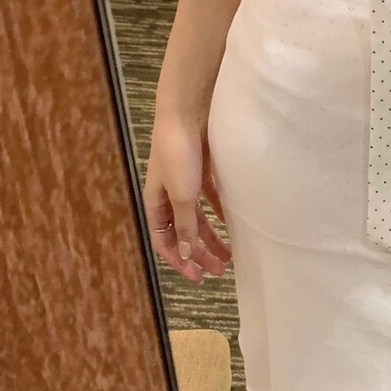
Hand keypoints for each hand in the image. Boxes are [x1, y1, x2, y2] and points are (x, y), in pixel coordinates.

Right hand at [142, 114, 232, 283]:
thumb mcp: (182, 195)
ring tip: (229, 256)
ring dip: (211, 239)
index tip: (198, 277)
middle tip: (219, 271)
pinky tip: (233, 225)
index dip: (179, 261)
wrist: (188, 113)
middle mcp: (169, 196)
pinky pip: (211, 202)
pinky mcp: (202, 172)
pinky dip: (220, 215)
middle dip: (200, 254)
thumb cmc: (178, 152)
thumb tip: (185, 254)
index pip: (164, 242)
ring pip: (198, 220)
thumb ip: (185, 225)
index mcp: (156, 203)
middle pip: (184, 234)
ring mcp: (186, 184)